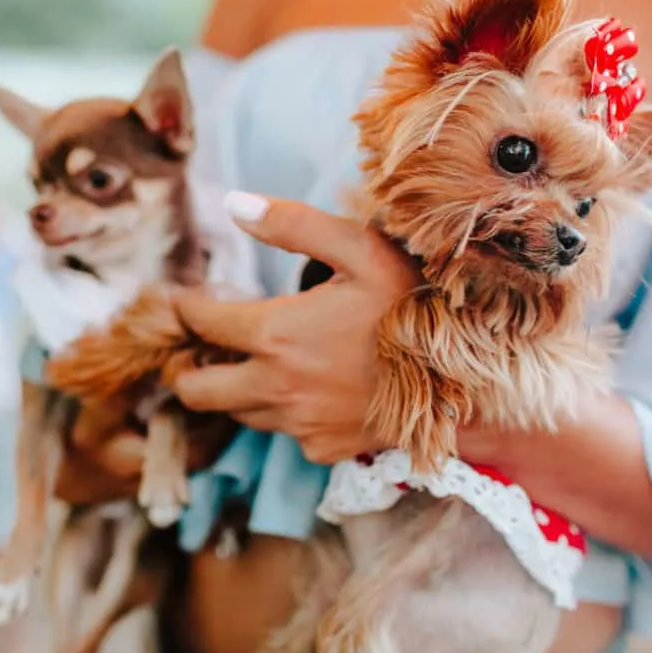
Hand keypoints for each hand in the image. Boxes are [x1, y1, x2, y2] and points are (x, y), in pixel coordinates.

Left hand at [171, 192, 421, 463]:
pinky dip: (286, 412)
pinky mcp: (322, 448)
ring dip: (235, 389)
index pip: (199, 323)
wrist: (468, 378)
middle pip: (195, 390)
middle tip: (199, 348)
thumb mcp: (362, 249)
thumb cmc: (416, 304)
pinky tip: (312, 387)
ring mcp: (298, 424)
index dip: (184, 308)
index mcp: (275, 334)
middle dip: (186, 367)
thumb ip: (293, 224)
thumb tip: (233, 204)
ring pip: (237, 413)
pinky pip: (285, 432)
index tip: (184, 302)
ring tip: (257, 362)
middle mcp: (276, 386)